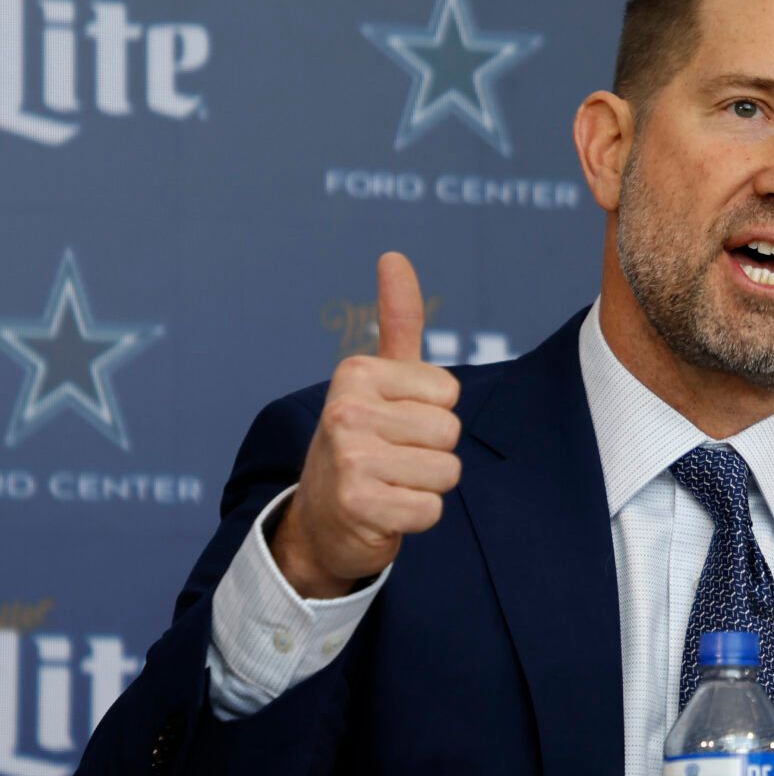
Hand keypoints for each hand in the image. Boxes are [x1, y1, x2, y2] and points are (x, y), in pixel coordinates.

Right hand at [272, 252, 461, 598]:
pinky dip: (415, 518)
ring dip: (425, 487)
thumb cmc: (363, 442)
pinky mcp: (358, 504)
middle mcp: (346, 409)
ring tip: (389, 484)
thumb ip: (397, 321)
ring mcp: (349, 457)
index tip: (394, 425)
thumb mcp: (379, 378)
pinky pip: (431, 510)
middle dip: (432, 454)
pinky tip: (384, 512)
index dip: (432, 415)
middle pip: (450, 432)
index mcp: (357, 373)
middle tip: (393, 460)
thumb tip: (394, 255)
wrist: (320, 520)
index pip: (449, 394)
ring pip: (447, 472)